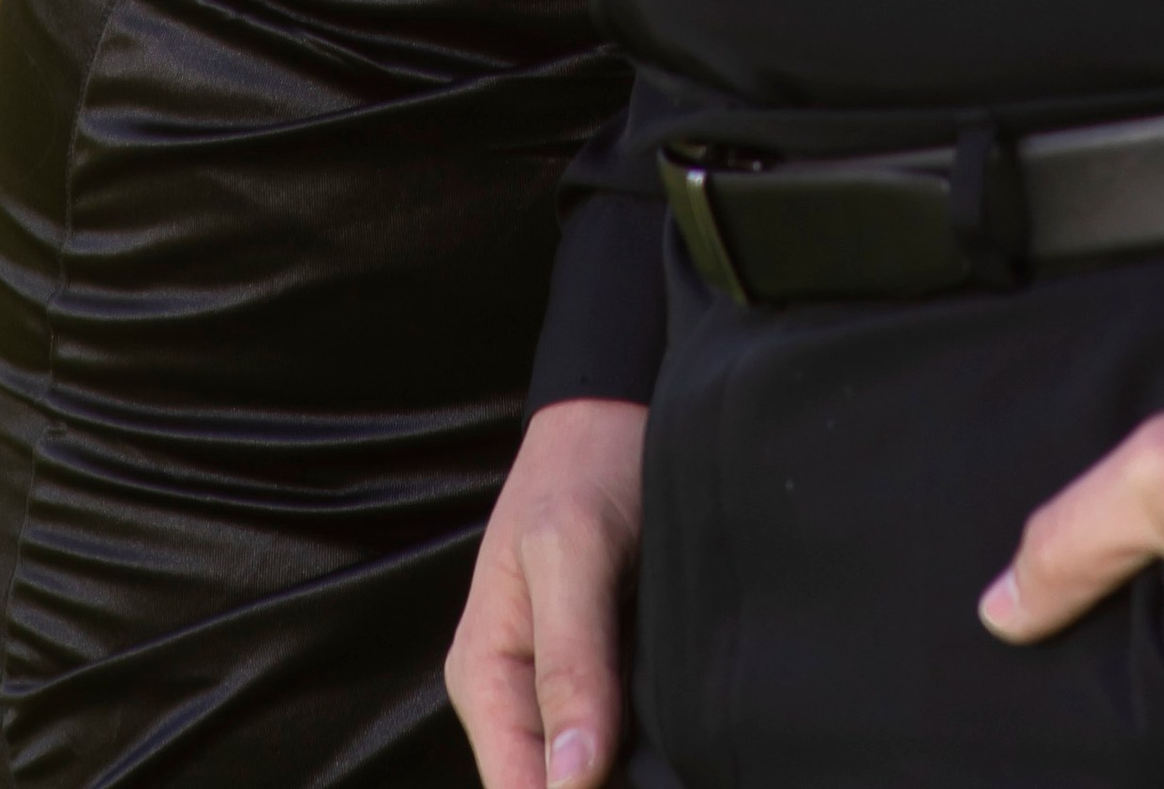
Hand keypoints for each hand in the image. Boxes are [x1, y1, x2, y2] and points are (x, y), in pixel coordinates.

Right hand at [447, 396, 647, 788]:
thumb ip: (571, 663)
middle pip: (553, 786)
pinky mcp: (602, 676)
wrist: (615, 412)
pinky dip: (646, 748)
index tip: (630, 780)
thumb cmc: (583, 466)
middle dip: (606, 785)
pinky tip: (679, 741)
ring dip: (629, 770)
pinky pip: (618, 739)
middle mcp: (515, 693)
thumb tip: (572, 778)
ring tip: (679, 760)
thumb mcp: (573, 552)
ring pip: (588, 770)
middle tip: (671, 770)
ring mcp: (559, 688)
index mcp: (484, 673)